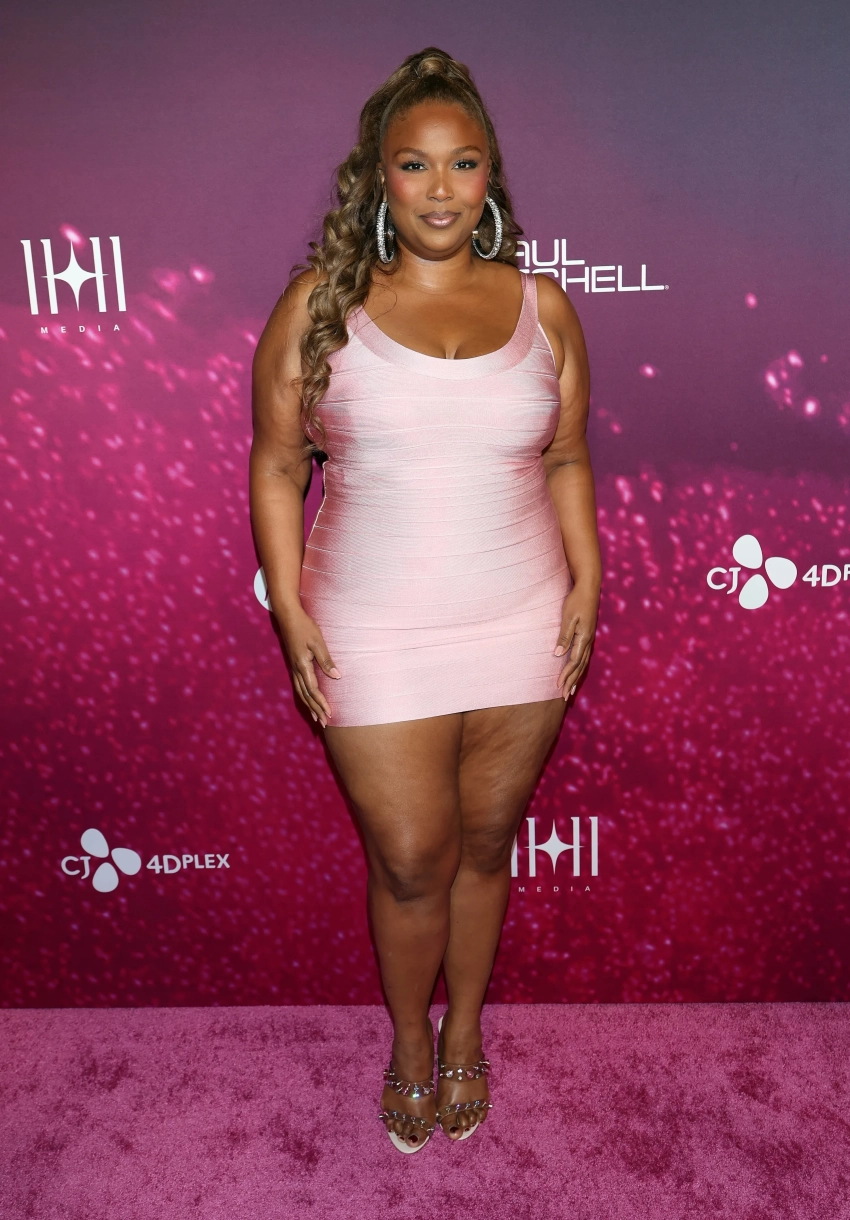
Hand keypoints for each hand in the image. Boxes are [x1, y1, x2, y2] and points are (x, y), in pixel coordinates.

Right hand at [277, 605, 339, 727]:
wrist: (288, 616)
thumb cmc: (305, 627)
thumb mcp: (318, 642)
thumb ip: (326, 660)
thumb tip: (337, 676)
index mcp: (302, 666)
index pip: (313, 690)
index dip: (322, 703)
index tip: (330, 714)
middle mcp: (296, 670)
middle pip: (306, 695)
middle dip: (315, 710)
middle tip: (324, 723)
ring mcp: (294, 668)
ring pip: (301, 693)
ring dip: (309, 706)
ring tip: (316, 718)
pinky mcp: (294, 664)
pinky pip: (299, 686)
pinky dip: (304, 697)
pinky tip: (308, 700)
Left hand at [554, 581, 598, 699]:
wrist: (588, 588)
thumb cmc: (576, 601)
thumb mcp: (568, 617)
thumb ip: (564, 636)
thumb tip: (559, 655)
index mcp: (583, 638)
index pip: (574, 662)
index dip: (566, 676)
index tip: (559, 687)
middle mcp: (588, 641)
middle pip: (580, 667)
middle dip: (572, 682)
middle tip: (565, 697)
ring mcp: (589, 639)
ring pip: (583, 663)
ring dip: (576, 678)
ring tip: (571, 691)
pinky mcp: (588, 635)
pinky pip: (584, 657)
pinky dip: (580, 668)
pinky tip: (576, 672)